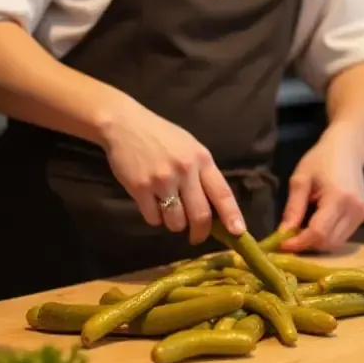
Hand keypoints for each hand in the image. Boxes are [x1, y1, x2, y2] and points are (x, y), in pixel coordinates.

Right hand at [101, 97, 245, 243]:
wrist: (125, 125)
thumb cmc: (161, 136)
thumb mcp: (189, 147)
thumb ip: (202, 173)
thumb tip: (213, 207)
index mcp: (202, 159)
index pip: (222, 192)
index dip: (232, 215)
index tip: (238, 233)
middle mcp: (185, 170)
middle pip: (200, 215)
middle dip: (200, 232)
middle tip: (197, 237)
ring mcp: (162, 180)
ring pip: (176, 222)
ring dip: (174, 224)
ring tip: (169, 210)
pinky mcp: (141, 189)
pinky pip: (153, 218)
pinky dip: (154, 217)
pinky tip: (151, 203)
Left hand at [277, 125, 363, 251]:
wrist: (348, 147)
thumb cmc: (321, 159)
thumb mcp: (301, 179)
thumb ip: (293, 208)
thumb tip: (283, 234)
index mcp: (338, 197)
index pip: (318, 232)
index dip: (299, 243)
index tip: (281, 245)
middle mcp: (354, 209)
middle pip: (328, 242)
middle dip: (307, 245)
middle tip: (289, 238)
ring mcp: (362, 214)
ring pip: (337, 243)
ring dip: (317, 242)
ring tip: (301, 232)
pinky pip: (343, 235)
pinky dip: (327, 236)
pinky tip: (316, 225)